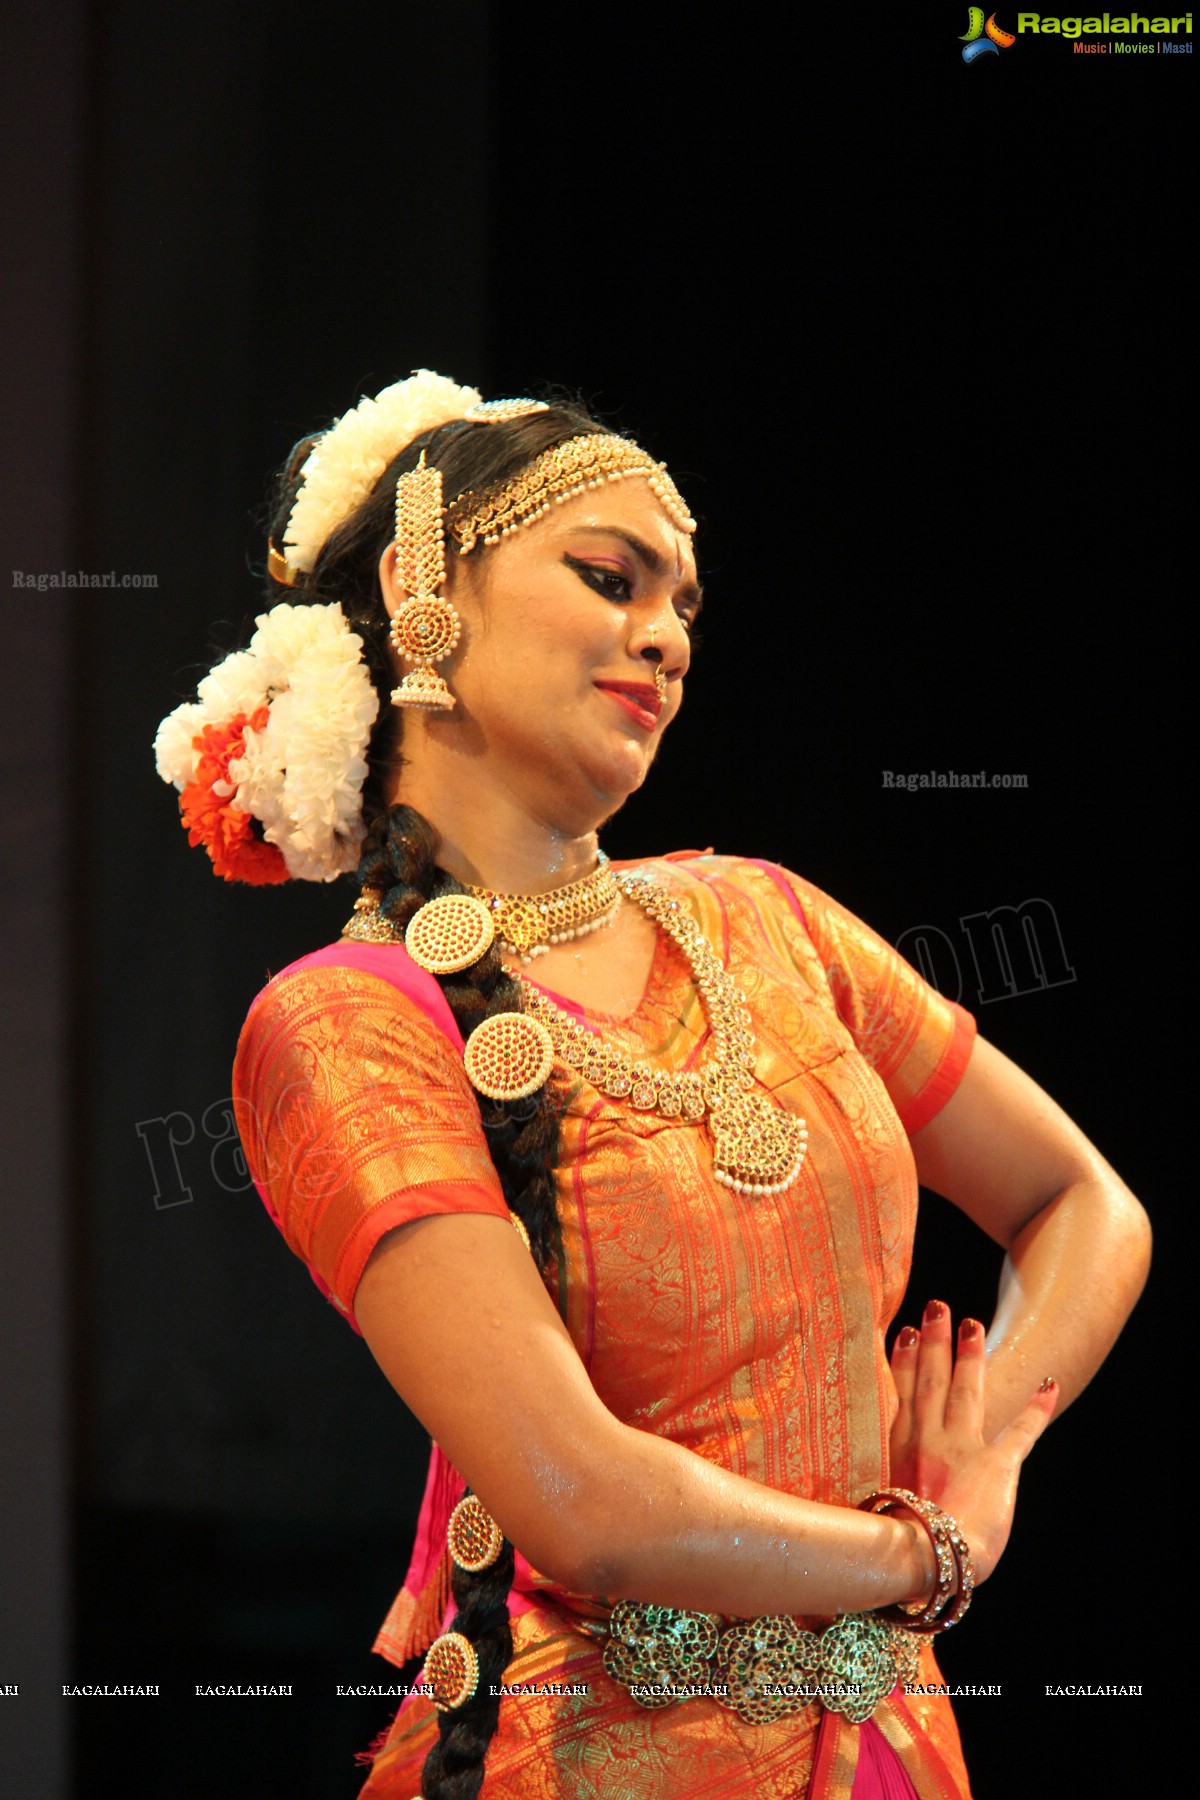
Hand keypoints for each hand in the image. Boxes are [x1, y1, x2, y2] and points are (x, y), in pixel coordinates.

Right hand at [888, 1301, 1056, 1586]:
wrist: (929, 1559)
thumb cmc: (897, 1545)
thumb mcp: (874, 1506)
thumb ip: (875, 1484)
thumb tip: (853, 1492)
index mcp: (898, 1449)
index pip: (901, 1392)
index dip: (905, 1360)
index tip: (906, 1332)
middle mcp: (929, 1440)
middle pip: (933, 1380)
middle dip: (937, 1342)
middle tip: (938, 1307)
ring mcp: (963, 1449)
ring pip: (968, 1392)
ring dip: (971, 1357)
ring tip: (972, 1325)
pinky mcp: (997, 1465)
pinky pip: (1021, 1431)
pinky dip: (1037, 1408)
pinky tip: (1050, 1385)